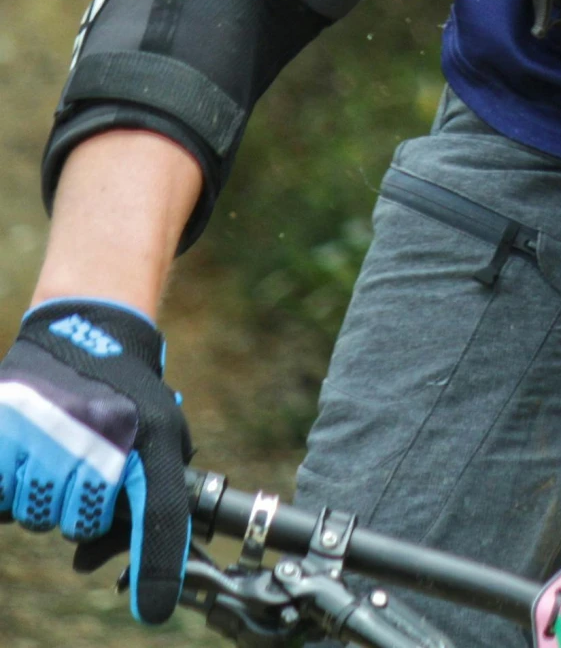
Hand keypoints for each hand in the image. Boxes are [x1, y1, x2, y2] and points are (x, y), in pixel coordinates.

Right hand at [0, 300, 191, 622]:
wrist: (83, 334)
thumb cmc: (127, 397)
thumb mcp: (162, 434)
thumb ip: (159, 494)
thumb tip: (143, 566)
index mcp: (147, 436)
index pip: (158, 513)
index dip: (156, 565)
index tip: (150, 610)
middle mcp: (97, 433)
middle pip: (81, 524)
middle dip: (80, 511)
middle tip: (83, 472)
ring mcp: (43, 429)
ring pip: (37, 515)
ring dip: (42, 499)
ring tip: (54, 456)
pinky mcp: (0, 427)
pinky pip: (0, 498)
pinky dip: (7, 490)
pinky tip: (23, 460)